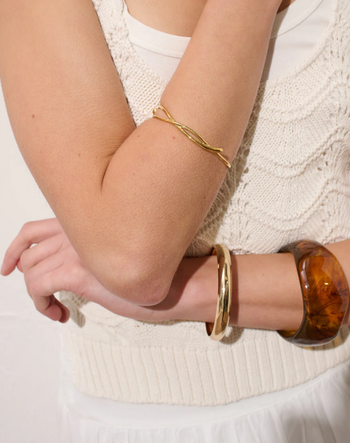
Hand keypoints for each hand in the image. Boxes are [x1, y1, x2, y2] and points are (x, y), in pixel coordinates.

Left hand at [0, 218, 180, 322]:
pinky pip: (37, 287)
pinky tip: (59, 315)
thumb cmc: (152, 272)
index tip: (9, 266)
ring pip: (30, 271)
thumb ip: (89, 250)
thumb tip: (65, 267)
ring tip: (55, 307)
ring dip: (37, 294)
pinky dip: (41, 305)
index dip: (15, 248)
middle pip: (28, 252)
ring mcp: (75, 250)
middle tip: (44, 294)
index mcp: (84, 224)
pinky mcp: (78, 272)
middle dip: (28, 276)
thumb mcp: (115, 256)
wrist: (174, 282)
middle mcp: (76, 232)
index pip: (33, 229)